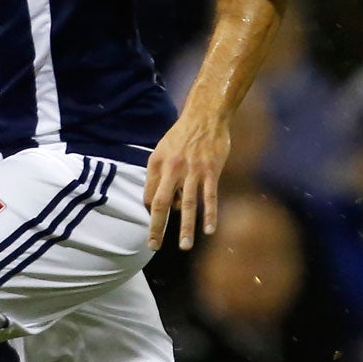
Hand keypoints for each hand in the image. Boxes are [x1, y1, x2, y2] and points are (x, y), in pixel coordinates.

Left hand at [144, 108, 230, 250]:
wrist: (206, 115)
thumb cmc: (183, 135)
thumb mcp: (163, 150)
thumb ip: (159, 174)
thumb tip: (162, 202)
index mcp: (157, 163)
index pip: (151, 195)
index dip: (152, 211)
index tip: (157, 222)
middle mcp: (172, 168)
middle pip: (162, 203)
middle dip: (157, 227)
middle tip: (153, 246)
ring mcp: (193, 170)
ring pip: (187, 204)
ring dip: (185, 227)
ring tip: (184, 246)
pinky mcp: (211, 171)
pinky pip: (209, 197)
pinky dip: (210, 214)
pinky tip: (209, 230)